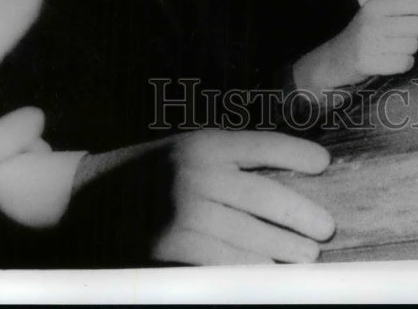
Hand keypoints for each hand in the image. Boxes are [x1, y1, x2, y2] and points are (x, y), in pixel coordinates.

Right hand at [151, 129, 334, 264]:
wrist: (93, 196)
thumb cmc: (154, 171)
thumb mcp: (188, 149)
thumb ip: (228, 159)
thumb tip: (283, 176)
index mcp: (206, 143)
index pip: (263, 145)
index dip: (297, 153)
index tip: (323, 163)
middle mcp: (198, 173)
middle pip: (265, 197)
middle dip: (301, 215)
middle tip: (325, 229)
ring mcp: (185, 211)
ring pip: (250, 236)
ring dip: (284, 250)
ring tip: (306, 256)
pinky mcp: (172, 245)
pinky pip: (223, 262)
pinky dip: (250, 270)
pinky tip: (268, 273)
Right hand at [293, 0, 417, 94]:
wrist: (336, 59)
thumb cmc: (366, 36)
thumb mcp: (378, 16)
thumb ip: (404, 11)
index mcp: (376, 5)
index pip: (414, 2)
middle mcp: (373, 21)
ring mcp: (370, 42)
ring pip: (414, 46)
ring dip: (414, 50)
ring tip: (399, 49)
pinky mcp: (369, 62)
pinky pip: (405, 63)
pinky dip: (405, 64)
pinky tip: (393, 61)